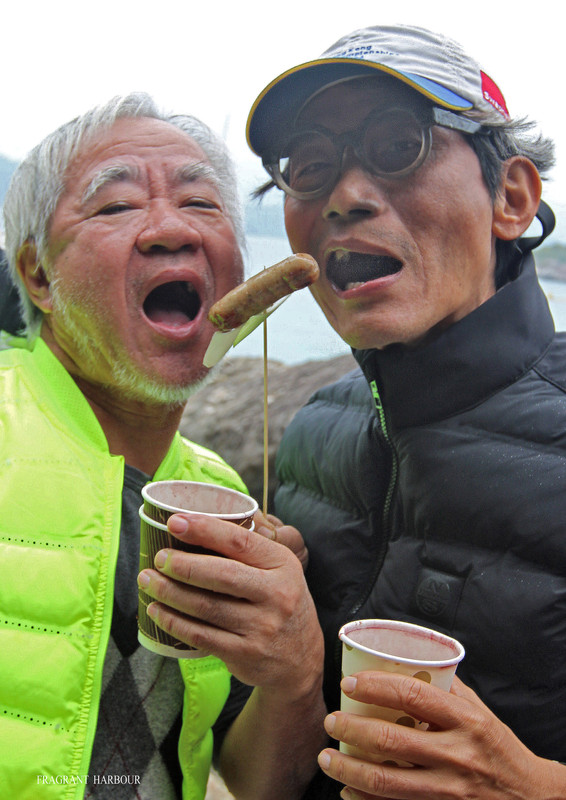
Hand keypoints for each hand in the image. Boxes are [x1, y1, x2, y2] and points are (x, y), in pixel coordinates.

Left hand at [137, 512, 321, 689]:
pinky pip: (201, 635)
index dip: (205, 530)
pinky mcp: (244, 654)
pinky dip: (173, 622)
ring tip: (147, 580)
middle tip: (158, 557)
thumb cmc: (279, 602)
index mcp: (283, 564)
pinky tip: (157, 611)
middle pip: (221, 574)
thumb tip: (202, 518)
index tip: (175, 522)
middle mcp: (276, 595)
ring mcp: (261, 627)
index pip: (241, 541)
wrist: (301, 659)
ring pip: (206, 606)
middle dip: (182, 564)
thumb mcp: (280, 570)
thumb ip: (250, 548)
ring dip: (169, 592)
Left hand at [317, 672, 565, 799]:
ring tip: (328, 758)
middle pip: (391, 741)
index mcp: (466, 721)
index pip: (413, 695)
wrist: (531, 799)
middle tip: (331, 721)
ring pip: (386, 782)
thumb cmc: (498, 749)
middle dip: (351, 730)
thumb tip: (409, 661)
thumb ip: (446, 690)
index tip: (349, 684)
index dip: (376, 687)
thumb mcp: (480, 713)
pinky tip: (348, 792)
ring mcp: (449, 791)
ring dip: (349, 769)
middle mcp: (458, 755)